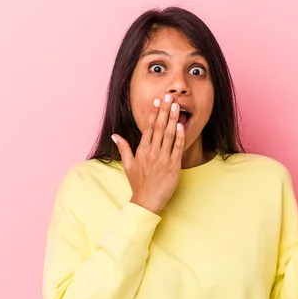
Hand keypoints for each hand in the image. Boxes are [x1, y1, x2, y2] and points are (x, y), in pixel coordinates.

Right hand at [111, 94, 184, 214]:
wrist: (147, 201)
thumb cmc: (138, 184)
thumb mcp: (128, 165)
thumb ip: (123, 148)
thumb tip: (115, 135)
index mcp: (142, 150)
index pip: (148, 128)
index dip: (153, 113)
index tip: (157, 102)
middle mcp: (152, 152)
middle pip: (159, 127)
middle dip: (164, 111)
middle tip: (168, 97)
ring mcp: (163, 159)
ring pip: (169, 135)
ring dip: (173, 119)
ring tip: (176, 106)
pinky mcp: (174, 166)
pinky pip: (177, 148)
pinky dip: (180, 136)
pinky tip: (182, 125)